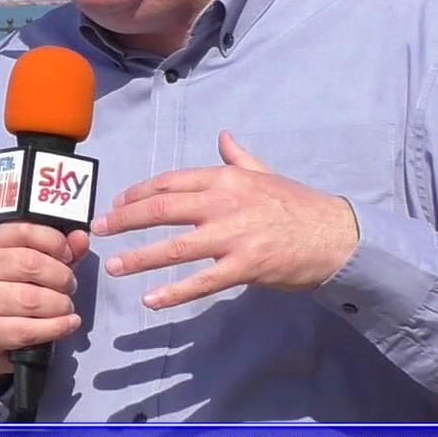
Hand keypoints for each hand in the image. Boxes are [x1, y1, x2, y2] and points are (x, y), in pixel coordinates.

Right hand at [0, 222, 91, 382]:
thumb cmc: (13, 290)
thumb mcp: (35, 264)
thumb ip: (61, 250)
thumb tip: (81, 238)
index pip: (25, 231)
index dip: (55, 242)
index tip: (69, 255)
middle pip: (30, 264)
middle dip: (61, 277)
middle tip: (69, 286)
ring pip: (30, 299)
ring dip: (59, 304)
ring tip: (66, 306)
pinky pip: (28, 329)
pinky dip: (56, 327)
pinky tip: (69, 323)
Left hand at [91, 131, 359, 309]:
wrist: (338, 236)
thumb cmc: (299, 206)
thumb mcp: (266, 174)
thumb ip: (239, 157)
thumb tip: (223, 136)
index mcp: (226, 178)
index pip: (171, 182)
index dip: (138, 193)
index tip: (115, 204)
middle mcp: (225, 202)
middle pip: (163, 209)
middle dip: (125, 220)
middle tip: (99, 230)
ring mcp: (235, 235)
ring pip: (176, 246)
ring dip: (140, 257)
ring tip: (114, 266)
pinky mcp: (246, 266)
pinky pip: (202, 281)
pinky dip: (174, 292)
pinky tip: (150, 300)